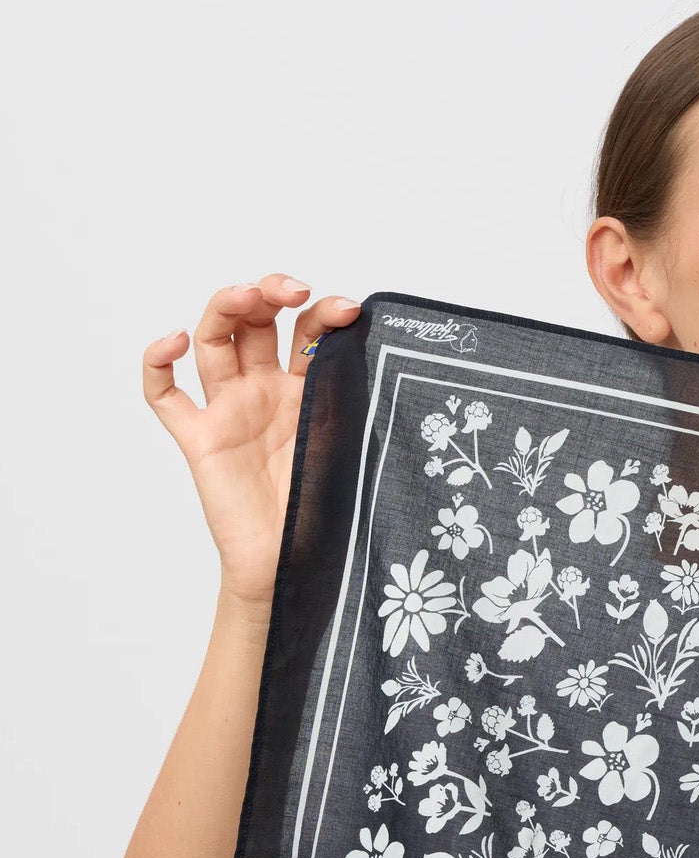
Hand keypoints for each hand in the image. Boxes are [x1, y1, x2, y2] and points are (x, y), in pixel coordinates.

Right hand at [142, 274, 361, 608]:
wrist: (295, 566)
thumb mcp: (348, 447)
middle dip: (268, 293)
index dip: (320, 313)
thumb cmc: (326, 514)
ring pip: (212, 341)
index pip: (303, 332)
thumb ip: (353, 402)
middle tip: (291, 290)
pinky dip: (157, 363)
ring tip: (245, 296)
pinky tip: (174, 341)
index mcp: (301, 392)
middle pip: (253, 322)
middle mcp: (262, 393)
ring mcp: (228, 412)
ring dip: (224, 308)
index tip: (346, 310)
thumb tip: (381, 353)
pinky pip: (164, 396)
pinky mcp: (200, 439)